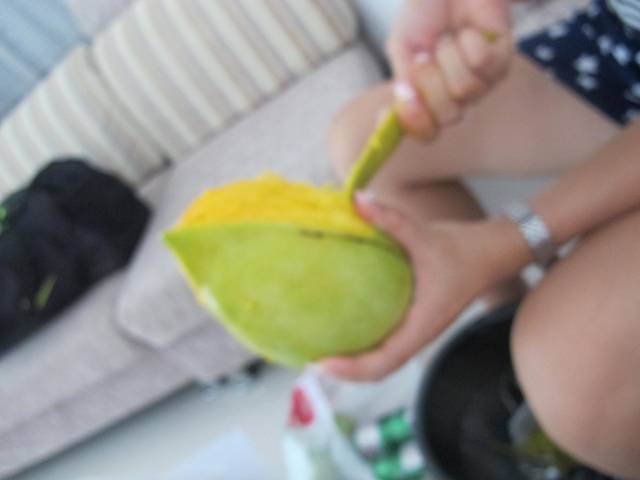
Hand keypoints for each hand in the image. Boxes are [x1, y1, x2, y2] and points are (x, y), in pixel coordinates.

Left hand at [318, 192, 520, 381]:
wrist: (495, 252)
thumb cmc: (464, 249)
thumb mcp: (424, 234)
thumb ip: (389, 218)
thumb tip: (356, 199)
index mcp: (422, 325)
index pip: (383, 363)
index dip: (351, 369)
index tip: (321, 363)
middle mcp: (418, 334)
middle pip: (378, 371)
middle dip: (346, 372)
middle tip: (311, 359)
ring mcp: (418, 330)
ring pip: (383, 360)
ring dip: (354, 361)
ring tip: (322, 349)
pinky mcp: (416, 320)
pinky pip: (387, 343)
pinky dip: (365, 345)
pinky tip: (345, 327)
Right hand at [387, 0, 511, 138]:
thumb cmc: (425, 16)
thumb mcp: (403, 47)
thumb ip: (402, 77)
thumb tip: (402, 103)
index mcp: (429, 101)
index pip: (426, 132)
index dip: (416, 123)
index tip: (404, 99)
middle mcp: (456, 99)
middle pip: (448, 116)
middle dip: (430, 83)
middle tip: (425, 56)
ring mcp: (482, 84)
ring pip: (465, 89)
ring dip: (449, 56)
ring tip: (448, 38)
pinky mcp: (502, 62)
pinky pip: (482, 63)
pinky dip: (469, 41)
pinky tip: (469, 31)